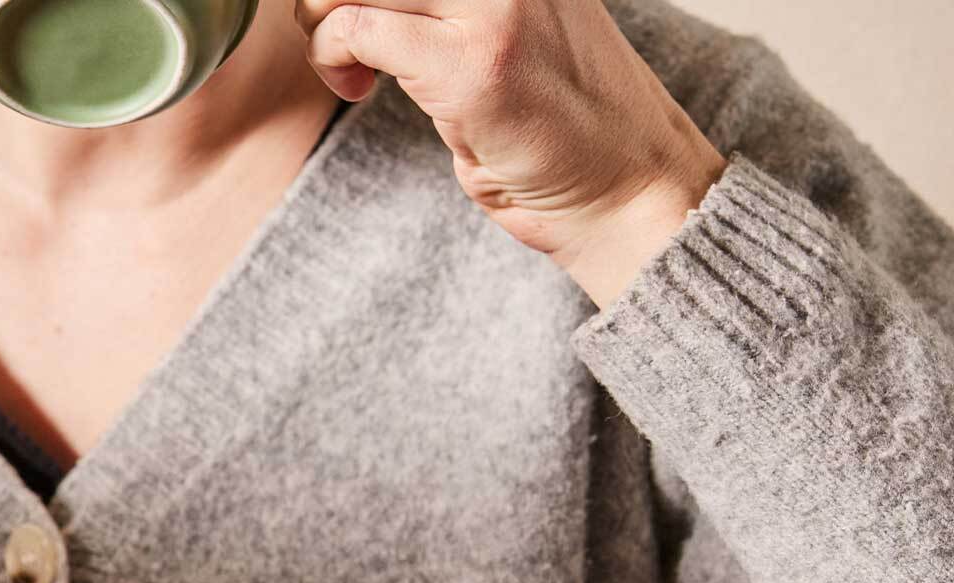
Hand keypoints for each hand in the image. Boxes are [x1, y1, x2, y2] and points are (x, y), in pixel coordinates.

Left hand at [296, 0, 728, 304]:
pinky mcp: (473, 63)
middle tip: (338, 44)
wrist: (630, 190)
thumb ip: (448, 11)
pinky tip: (357, 90)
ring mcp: (496, 8)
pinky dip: (332, 57)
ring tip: (350, 70)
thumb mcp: (506, 40)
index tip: (354, 21)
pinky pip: (358, 30)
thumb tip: (364, 1)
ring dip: (324, 26)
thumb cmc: (561, 131)